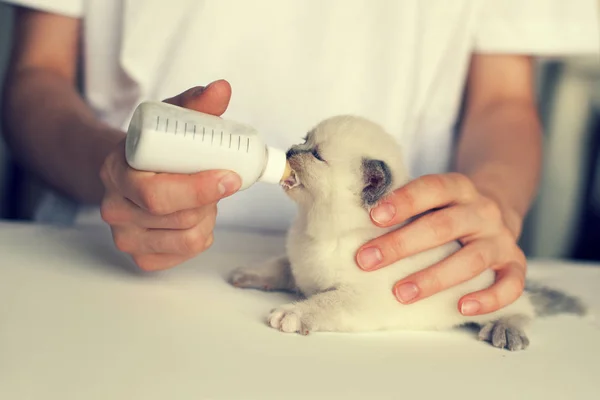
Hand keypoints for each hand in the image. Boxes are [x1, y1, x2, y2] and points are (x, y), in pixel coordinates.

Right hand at [99, 80, 241, 270]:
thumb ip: (196, 105)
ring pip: (188, 238)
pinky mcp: (142, 257)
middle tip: (218, 181)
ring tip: (202, 197)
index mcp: (117, 173)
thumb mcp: (170, 120)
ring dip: (207, 217)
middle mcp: (114, 209)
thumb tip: (221, 89)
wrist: (129, 171)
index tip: (230, 176)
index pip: (157, 194)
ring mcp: (125, 237)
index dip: (199, 189)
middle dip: (209, 201)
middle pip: (179, 218)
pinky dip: (201, 235)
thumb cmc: (154, 146)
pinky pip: (186, 253)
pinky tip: (194, 216)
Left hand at [355, 173, 525, 315]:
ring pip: (472, 258)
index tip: (374, 217)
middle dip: (403, 245)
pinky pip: (510, 284)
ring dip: (434, 277)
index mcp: (458, 188)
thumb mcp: (432, 198)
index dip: (404, 201)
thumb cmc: (448, 209)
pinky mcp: (515, 263)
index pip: (432, 188)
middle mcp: (482, 211)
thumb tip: (354, 224)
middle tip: (367, 261)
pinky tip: (461, 308)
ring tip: (401, 293)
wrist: (498, 209)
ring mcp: (501, 238)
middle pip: (444, 226)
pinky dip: (489, 298)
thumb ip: (405, 207)